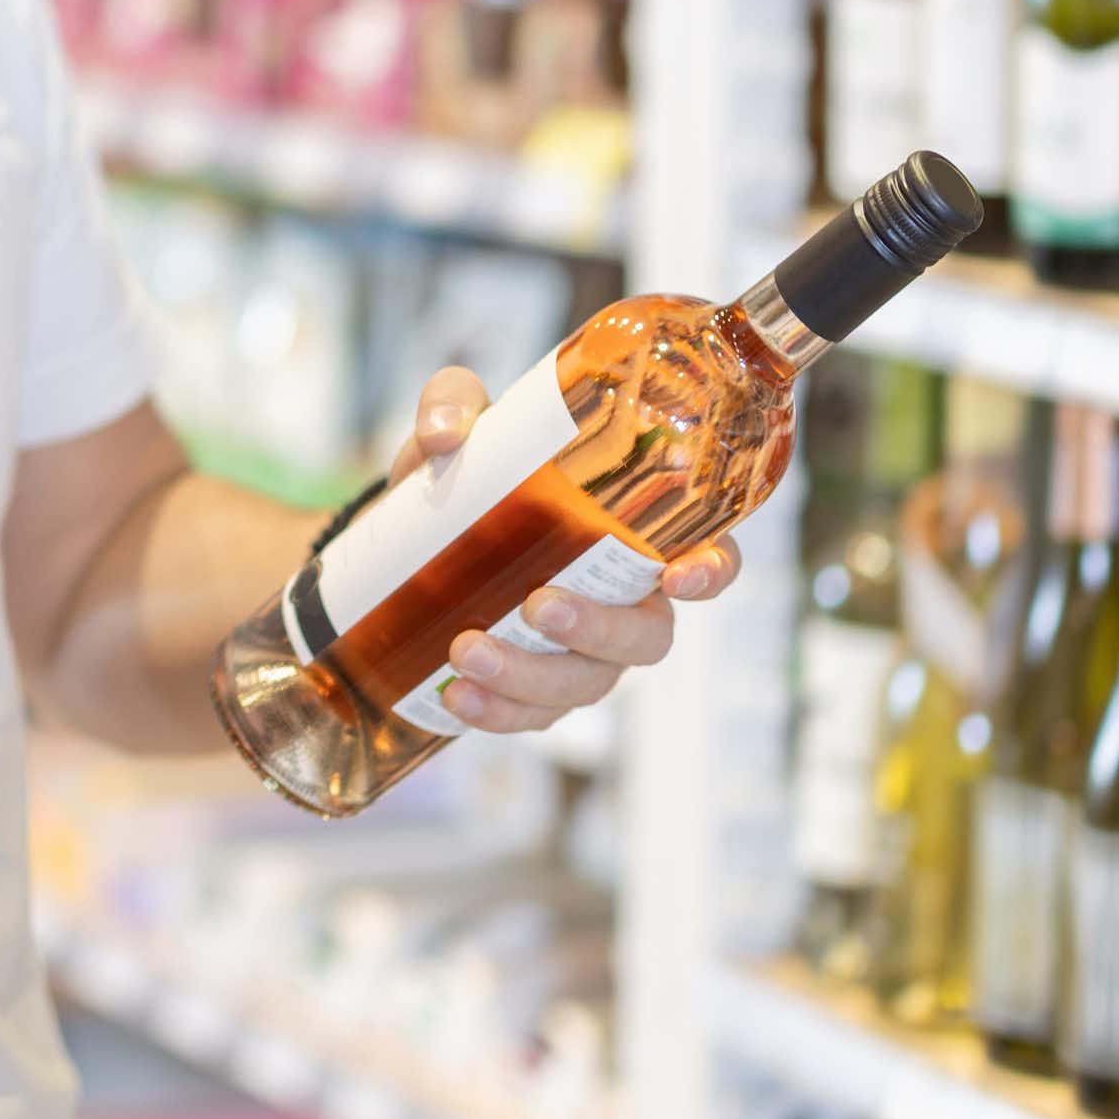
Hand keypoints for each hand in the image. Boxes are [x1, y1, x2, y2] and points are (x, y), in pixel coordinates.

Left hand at [385, 366, 743, 736]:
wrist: (406, 535)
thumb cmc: (466, 471)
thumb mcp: (461, 421)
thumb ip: (453, 402)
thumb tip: (446, 435)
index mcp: (635, 534)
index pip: (710, 556)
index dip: (712, 572)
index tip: (679, 576)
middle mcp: (624, 602)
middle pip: (647, 638)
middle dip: (597, 630)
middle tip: (538, 605)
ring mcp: (583, 655)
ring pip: (584, 685)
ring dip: (528, 676)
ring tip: (465, 650)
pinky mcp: (536, 692)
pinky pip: (532, 717)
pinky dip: (497, 712)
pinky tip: (457, 697)